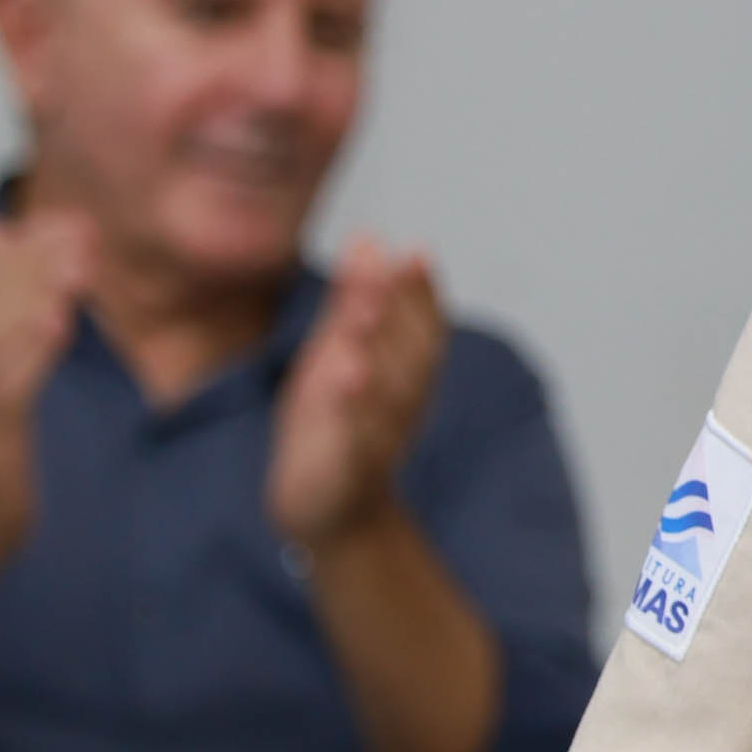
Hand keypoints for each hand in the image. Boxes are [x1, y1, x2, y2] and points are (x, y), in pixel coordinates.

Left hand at [270, 242, 448, 547]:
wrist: (327, 512)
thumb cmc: (335, 424)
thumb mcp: (341, 353)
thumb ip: (356, 299)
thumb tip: (372, 238)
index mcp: (403, 373)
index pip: (424, 327)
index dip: (423, 291)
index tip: (416, 252)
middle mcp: (401, 403)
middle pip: (411, 352)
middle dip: (401, 309)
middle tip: (393, 267)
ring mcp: (376, 436)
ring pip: (387, 392)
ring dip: (379, 350)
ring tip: (363, 313)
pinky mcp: (346, 470)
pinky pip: (354, 438)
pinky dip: (351, 408)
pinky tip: (344, 375)